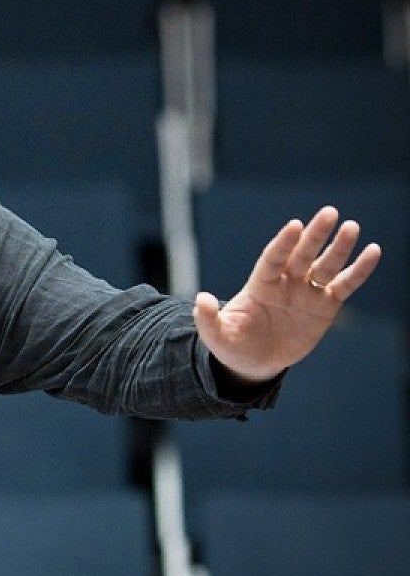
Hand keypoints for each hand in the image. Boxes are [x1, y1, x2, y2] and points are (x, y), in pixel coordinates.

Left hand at [192, 206, 381, 383]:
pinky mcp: (325, 306)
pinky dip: (359, 270)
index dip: (283, 243)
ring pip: (326, 266)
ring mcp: (307, 292)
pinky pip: (345, 285)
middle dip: (315, 235)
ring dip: (339, 248)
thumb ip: (208, 318)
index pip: (273, 258)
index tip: (295, 225)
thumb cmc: (233, 345)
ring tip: (352, 227)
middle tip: (329, 212)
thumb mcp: (216, 335)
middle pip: (302, 254)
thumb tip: (201, 299)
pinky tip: (373, 251)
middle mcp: (285, 282)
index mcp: (260, 284)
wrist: (254, 363)